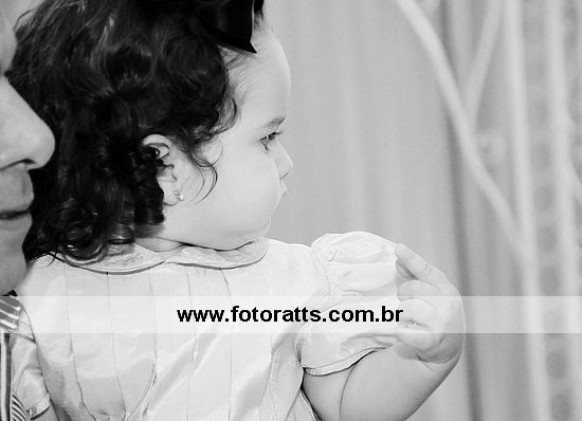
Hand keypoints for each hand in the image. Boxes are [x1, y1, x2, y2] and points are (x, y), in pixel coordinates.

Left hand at [394, 244, 464, 364]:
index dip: (412, 259)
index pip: (427, 271)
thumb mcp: (433, 294)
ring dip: (403, 314)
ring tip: (411, 320)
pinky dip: (401, 332)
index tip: (399, 248)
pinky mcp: (430, 342)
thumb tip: (399, 260)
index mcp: (448, 290)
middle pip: (412, 288)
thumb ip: (415, 276)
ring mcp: (441, 324)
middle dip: (404, 294)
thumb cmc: (436, 314)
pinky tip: (411, 333)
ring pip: (407, 309)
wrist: (448, 348)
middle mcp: (448, 305)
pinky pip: (403, 331)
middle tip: (408, 303)